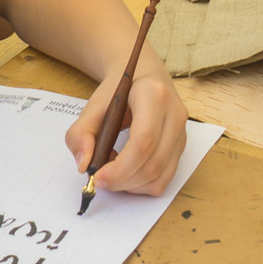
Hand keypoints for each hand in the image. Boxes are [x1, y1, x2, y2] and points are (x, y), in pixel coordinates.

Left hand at [67, 68, 188, 198]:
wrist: (141, 78)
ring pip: (160, 176)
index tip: (97, 176)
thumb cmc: (117, 93)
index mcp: (153, 95)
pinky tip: (127, 172)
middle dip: (122, 180)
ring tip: (112, 172)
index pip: (144, 140)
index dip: (120, 167)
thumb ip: (80, 134)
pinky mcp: (181, 147)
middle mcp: (174, 114)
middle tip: (99, 180)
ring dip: (131, 185)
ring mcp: (182, 132)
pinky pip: (165, 179)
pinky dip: (142, 185)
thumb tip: (85, 165)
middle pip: (153, 163)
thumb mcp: (92, 106)